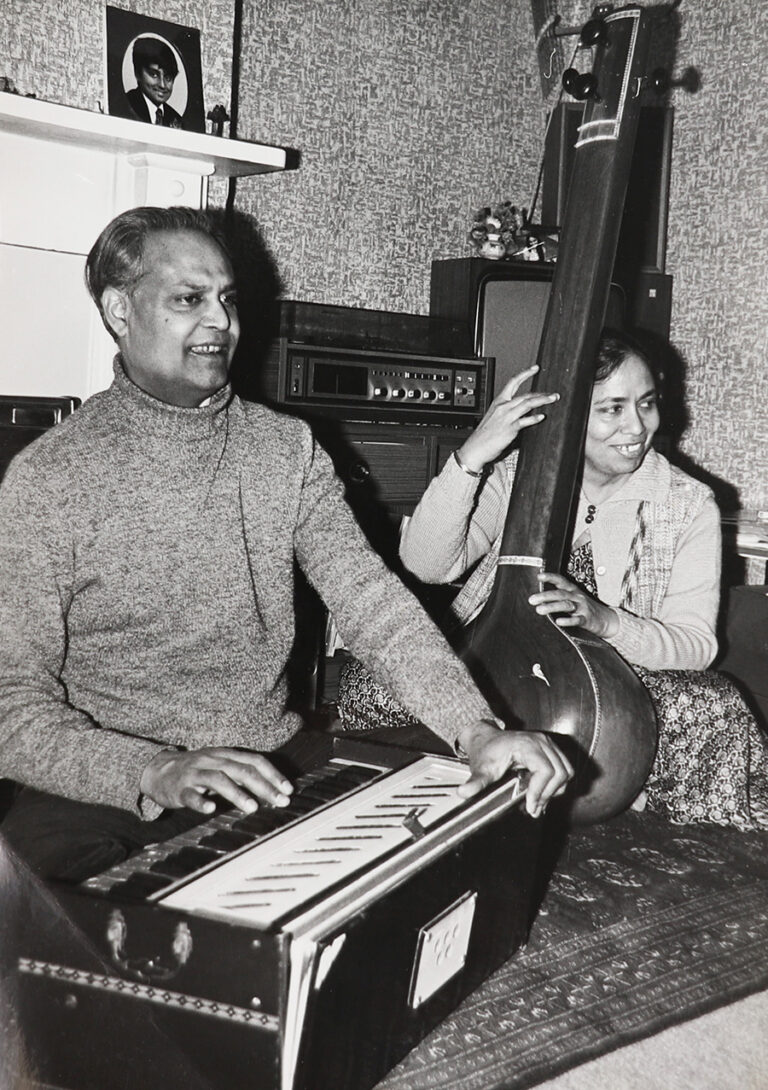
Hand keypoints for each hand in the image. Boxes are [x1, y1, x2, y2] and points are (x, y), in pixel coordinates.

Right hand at [140, 747, 293, 814]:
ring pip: (217, 779)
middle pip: (241, 769)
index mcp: (225, 754)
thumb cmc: (197, 772)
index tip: (288, 789)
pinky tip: (211, 809)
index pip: (254, 760)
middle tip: (280, 801)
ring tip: (252, 807)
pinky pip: (190, 794)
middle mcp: (212, 760)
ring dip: (237, 793)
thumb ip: (242, 775)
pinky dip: (201, 801)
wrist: (159, 770)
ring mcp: (195, 773)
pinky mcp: (179, 788)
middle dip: (263, 786)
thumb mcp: (221, 766)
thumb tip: (272, 788)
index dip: (273, 774)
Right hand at [456, 366, 558, 471]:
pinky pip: (524, 421)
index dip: (525, 374)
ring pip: (527, 404)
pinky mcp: (509, 428)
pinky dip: (534, 418)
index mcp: (498, 402)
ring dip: (542, 401)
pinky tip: (542, 416)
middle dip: (541, 393)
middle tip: (553, 394)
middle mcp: (503, 407)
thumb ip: (507, 412)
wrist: (476, 447)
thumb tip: (522, 411)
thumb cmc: (484, 435)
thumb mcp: (494, 417)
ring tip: (552, 399)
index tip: (535, 368)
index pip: (513, 382)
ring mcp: (506, 417)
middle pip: (525, 395)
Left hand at [456, 719, 572, 817]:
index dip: (540, 791)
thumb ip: (476, 782)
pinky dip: (557, 782)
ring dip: (555, 789)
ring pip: (565, 770)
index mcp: (526, 744)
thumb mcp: (481, 768)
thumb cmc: (485, 749)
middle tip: (534, 807)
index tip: (531, 805)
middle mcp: (540, 742)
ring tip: (538, 799)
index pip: (545, 770)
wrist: (485, 737)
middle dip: (548, 793)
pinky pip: (564, 767)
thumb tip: (464, 793)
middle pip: (560, 772)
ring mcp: (546, 743)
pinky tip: (543, 790)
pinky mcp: (549, 748)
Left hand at [528, 572, 618, 637]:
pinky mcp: (587, 620)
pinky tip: (558, 621)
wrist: (606, 619)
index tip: (539, 576)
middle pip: (560, 594)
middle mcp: (577, 597)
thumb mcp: (573, 598)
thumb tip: (537, 597)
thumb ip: (558, 596)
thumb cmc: (584, 607)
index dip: (551, 577)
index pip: (561, 581)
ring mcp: (582, 608)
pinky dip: (568, 621)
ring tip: (539, 609)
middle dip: (545, 596)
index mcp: (572, 590)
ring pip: (566, 605)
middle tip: (532, 599)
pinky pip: (577, 620)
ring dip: (552, 607)